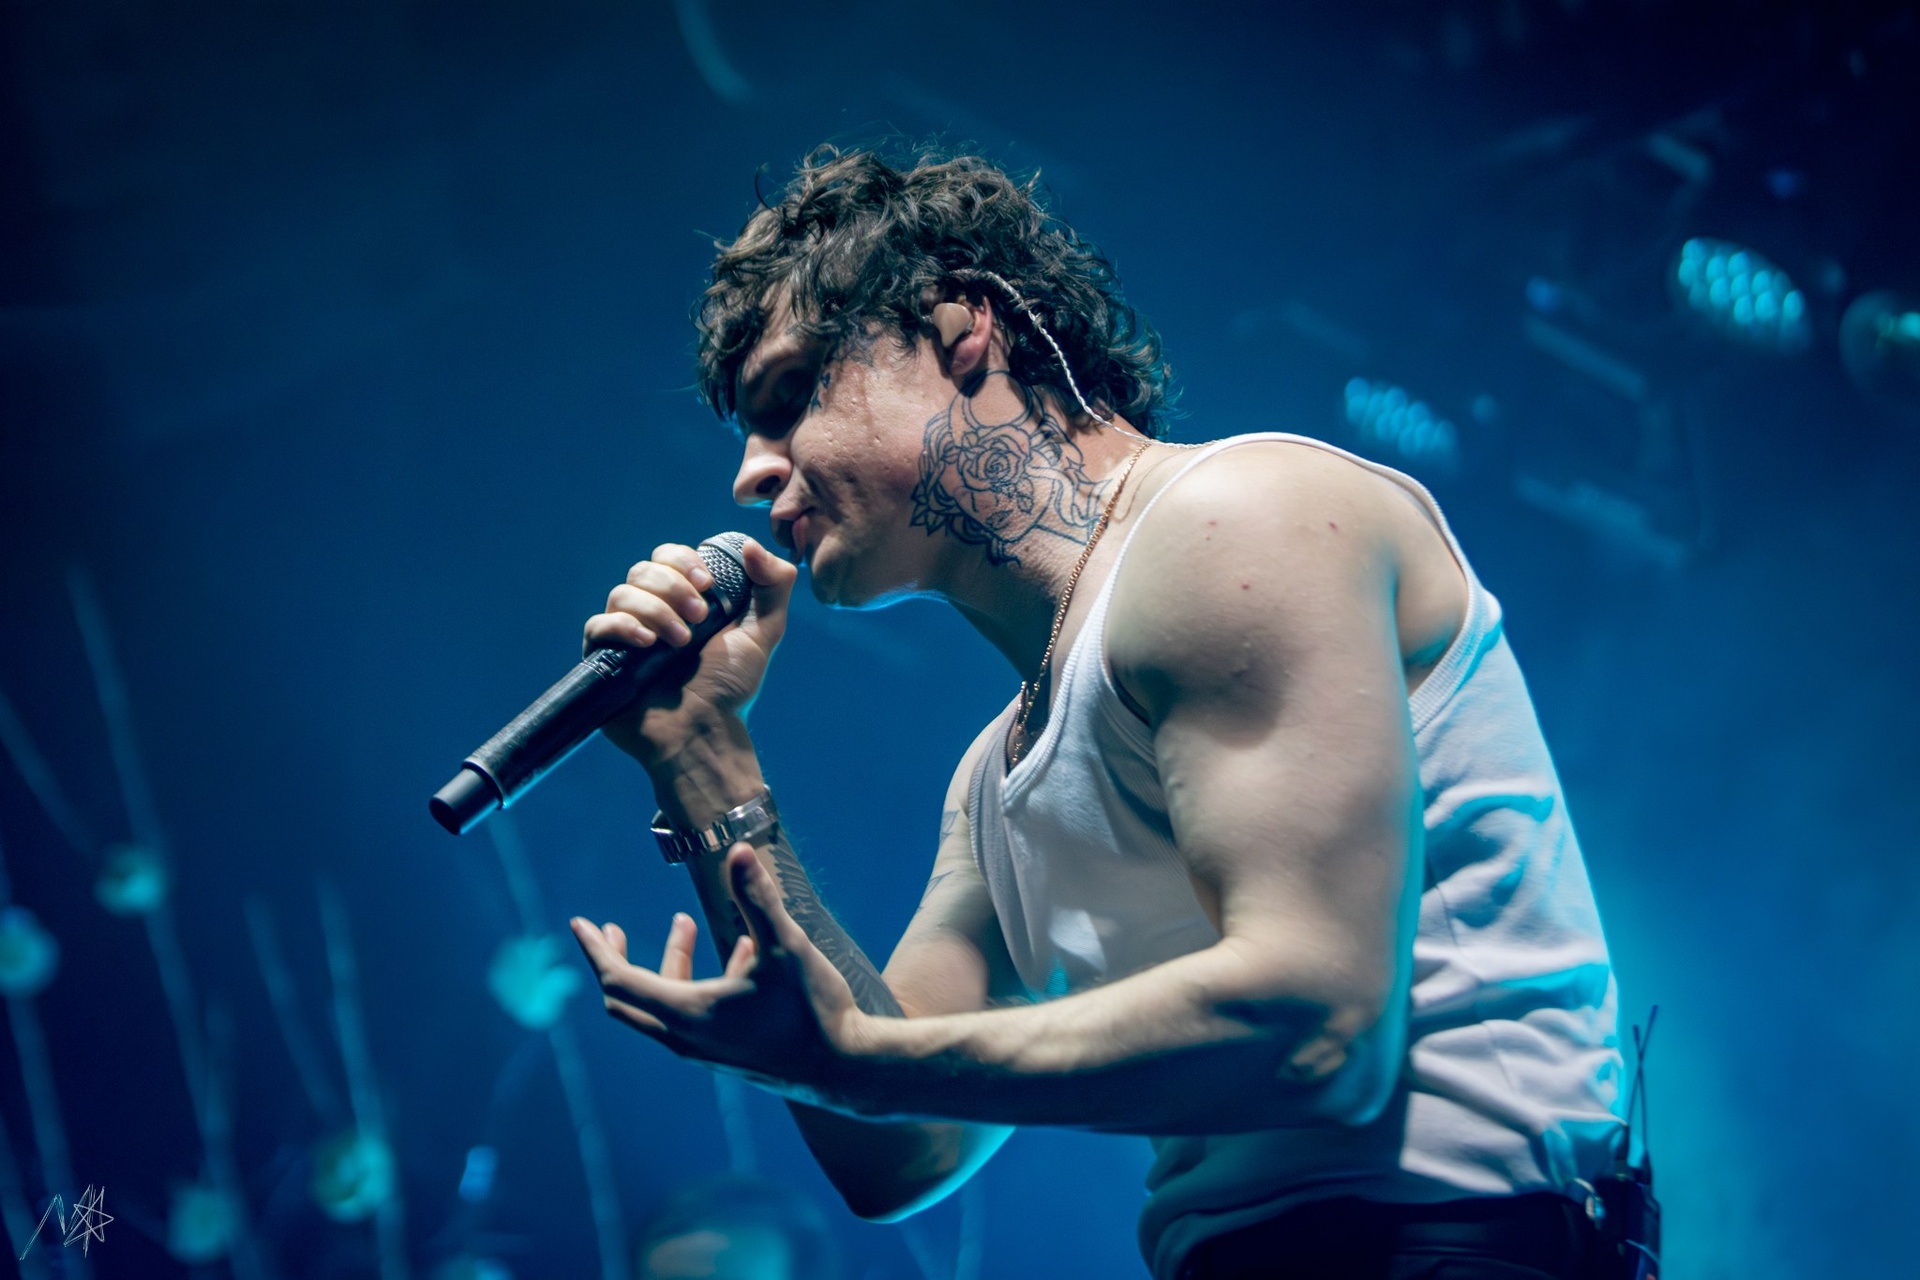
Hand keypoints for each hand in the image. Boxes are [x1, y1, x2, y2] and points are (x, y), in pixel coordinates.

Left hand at [570, 845, 872, 1106]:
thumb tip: (737, 849)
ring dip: (668, 963)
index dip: (595, 949)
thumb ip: (757, 897)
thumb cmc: (813, 1010)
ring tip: (685, 922)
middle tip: (611, 929)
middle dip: (616, 960)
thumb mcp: (786, 946)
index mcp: (688, 1013)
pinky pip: (694, 1016)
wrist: (846, 1070)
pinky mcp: (728, 1055)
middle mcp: (687, 1038)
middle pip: (628, 1000)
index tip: (578, 923)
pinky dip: (697, 983)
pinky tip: (741, 954)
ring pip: (663, 1007)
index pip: (618, 980)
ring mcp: (707, 1051)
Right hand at [583, 538, 796, 766]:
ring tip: (681, 642)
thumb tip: (752, 545)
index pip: (670, 556)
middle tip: (700, 618)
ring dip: (656, 610)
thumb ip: (774, 585)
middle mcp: (652, 611)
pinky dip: (623, 626)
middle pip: (644, 568)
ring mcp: (626, 634)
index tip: (708, 583)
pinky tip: (647, 643)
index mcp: (685, 600)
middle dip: (674, 586)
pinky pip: (598, 624)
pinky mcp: (603, 657)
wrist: (704, 731)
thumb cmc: (731, 687)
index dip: (685, 561)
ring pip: (622, 593)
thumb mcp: (765, 632)